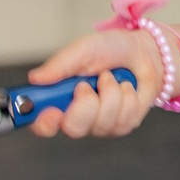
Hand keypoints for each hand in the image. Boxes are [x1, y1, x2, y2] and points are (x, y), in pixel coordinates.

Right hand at [26, 29, 161, 138]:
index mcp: (59, 101)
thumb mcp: (83, 50)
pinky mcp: (123, 126)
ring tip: (109, 78)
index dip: (44, 124)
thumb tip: (35, 78)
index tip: (52, 113)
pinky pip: (124, 118)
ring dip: (109, 92)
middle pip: (74, 129)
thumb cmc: (110, 50)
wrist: (143, 51)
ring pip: (102, 122)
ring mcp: (100, 125)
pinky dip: (127, 96)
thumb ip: (60, 64)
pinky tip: (125, 86)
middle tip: (87, 84)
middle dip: (85, 104)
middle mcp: (77, 117)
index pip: (43, 125)